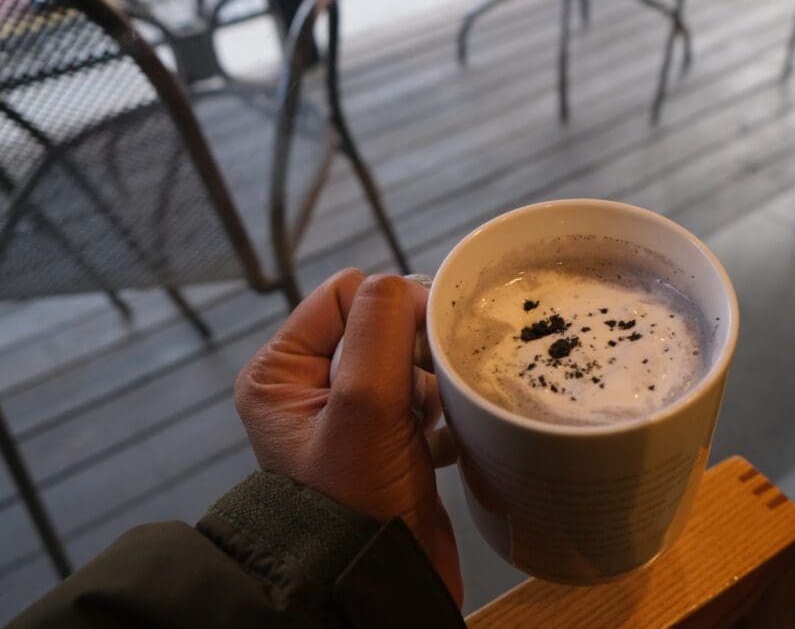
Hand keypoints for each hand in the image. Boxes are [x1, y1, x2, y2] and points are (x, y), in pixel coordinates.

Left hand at [234, 269, 461, 605]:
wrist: (379, 582)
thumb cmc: (356, 501)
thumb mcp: (362, 406)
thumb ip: (380, 330)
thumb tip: (401, 283)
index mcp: (281, 371)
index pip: (344, 295)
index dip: (391, 309)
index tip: (426, 341)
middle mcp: (309, 389)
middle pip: (378, 327)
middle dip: (414, 351)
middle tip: (429, 387)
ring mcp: (349, 418)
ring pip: (406, 363)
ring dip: (430, 384)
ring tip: (433, 420)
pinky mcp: (385, 444)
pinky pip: (420, 402)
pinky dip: (439, 415)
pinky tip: (444, 441)